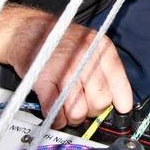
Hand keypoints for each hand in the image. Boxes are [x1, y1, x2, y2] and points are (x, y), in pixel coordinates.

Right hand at [12, 21, 131, 128]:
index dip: (121, 98)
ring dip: (73, 118)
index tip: (122, 108)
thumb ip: (102, 66)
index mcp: (99, 47)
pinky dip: (57, 119)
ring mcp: (64, 69)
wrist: (27, 30)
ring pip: (79, 111)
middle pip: (100, 100)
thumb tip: (113, 97)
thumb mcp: (89, 43)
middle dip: (93, 111)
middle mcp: (85, 57)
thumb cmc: (59, 40)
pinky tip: (57, 115)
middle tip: (85, 108)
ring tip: (68, 111)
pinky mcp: (44, 80)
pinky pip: (55, 111)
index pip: (117, 78)